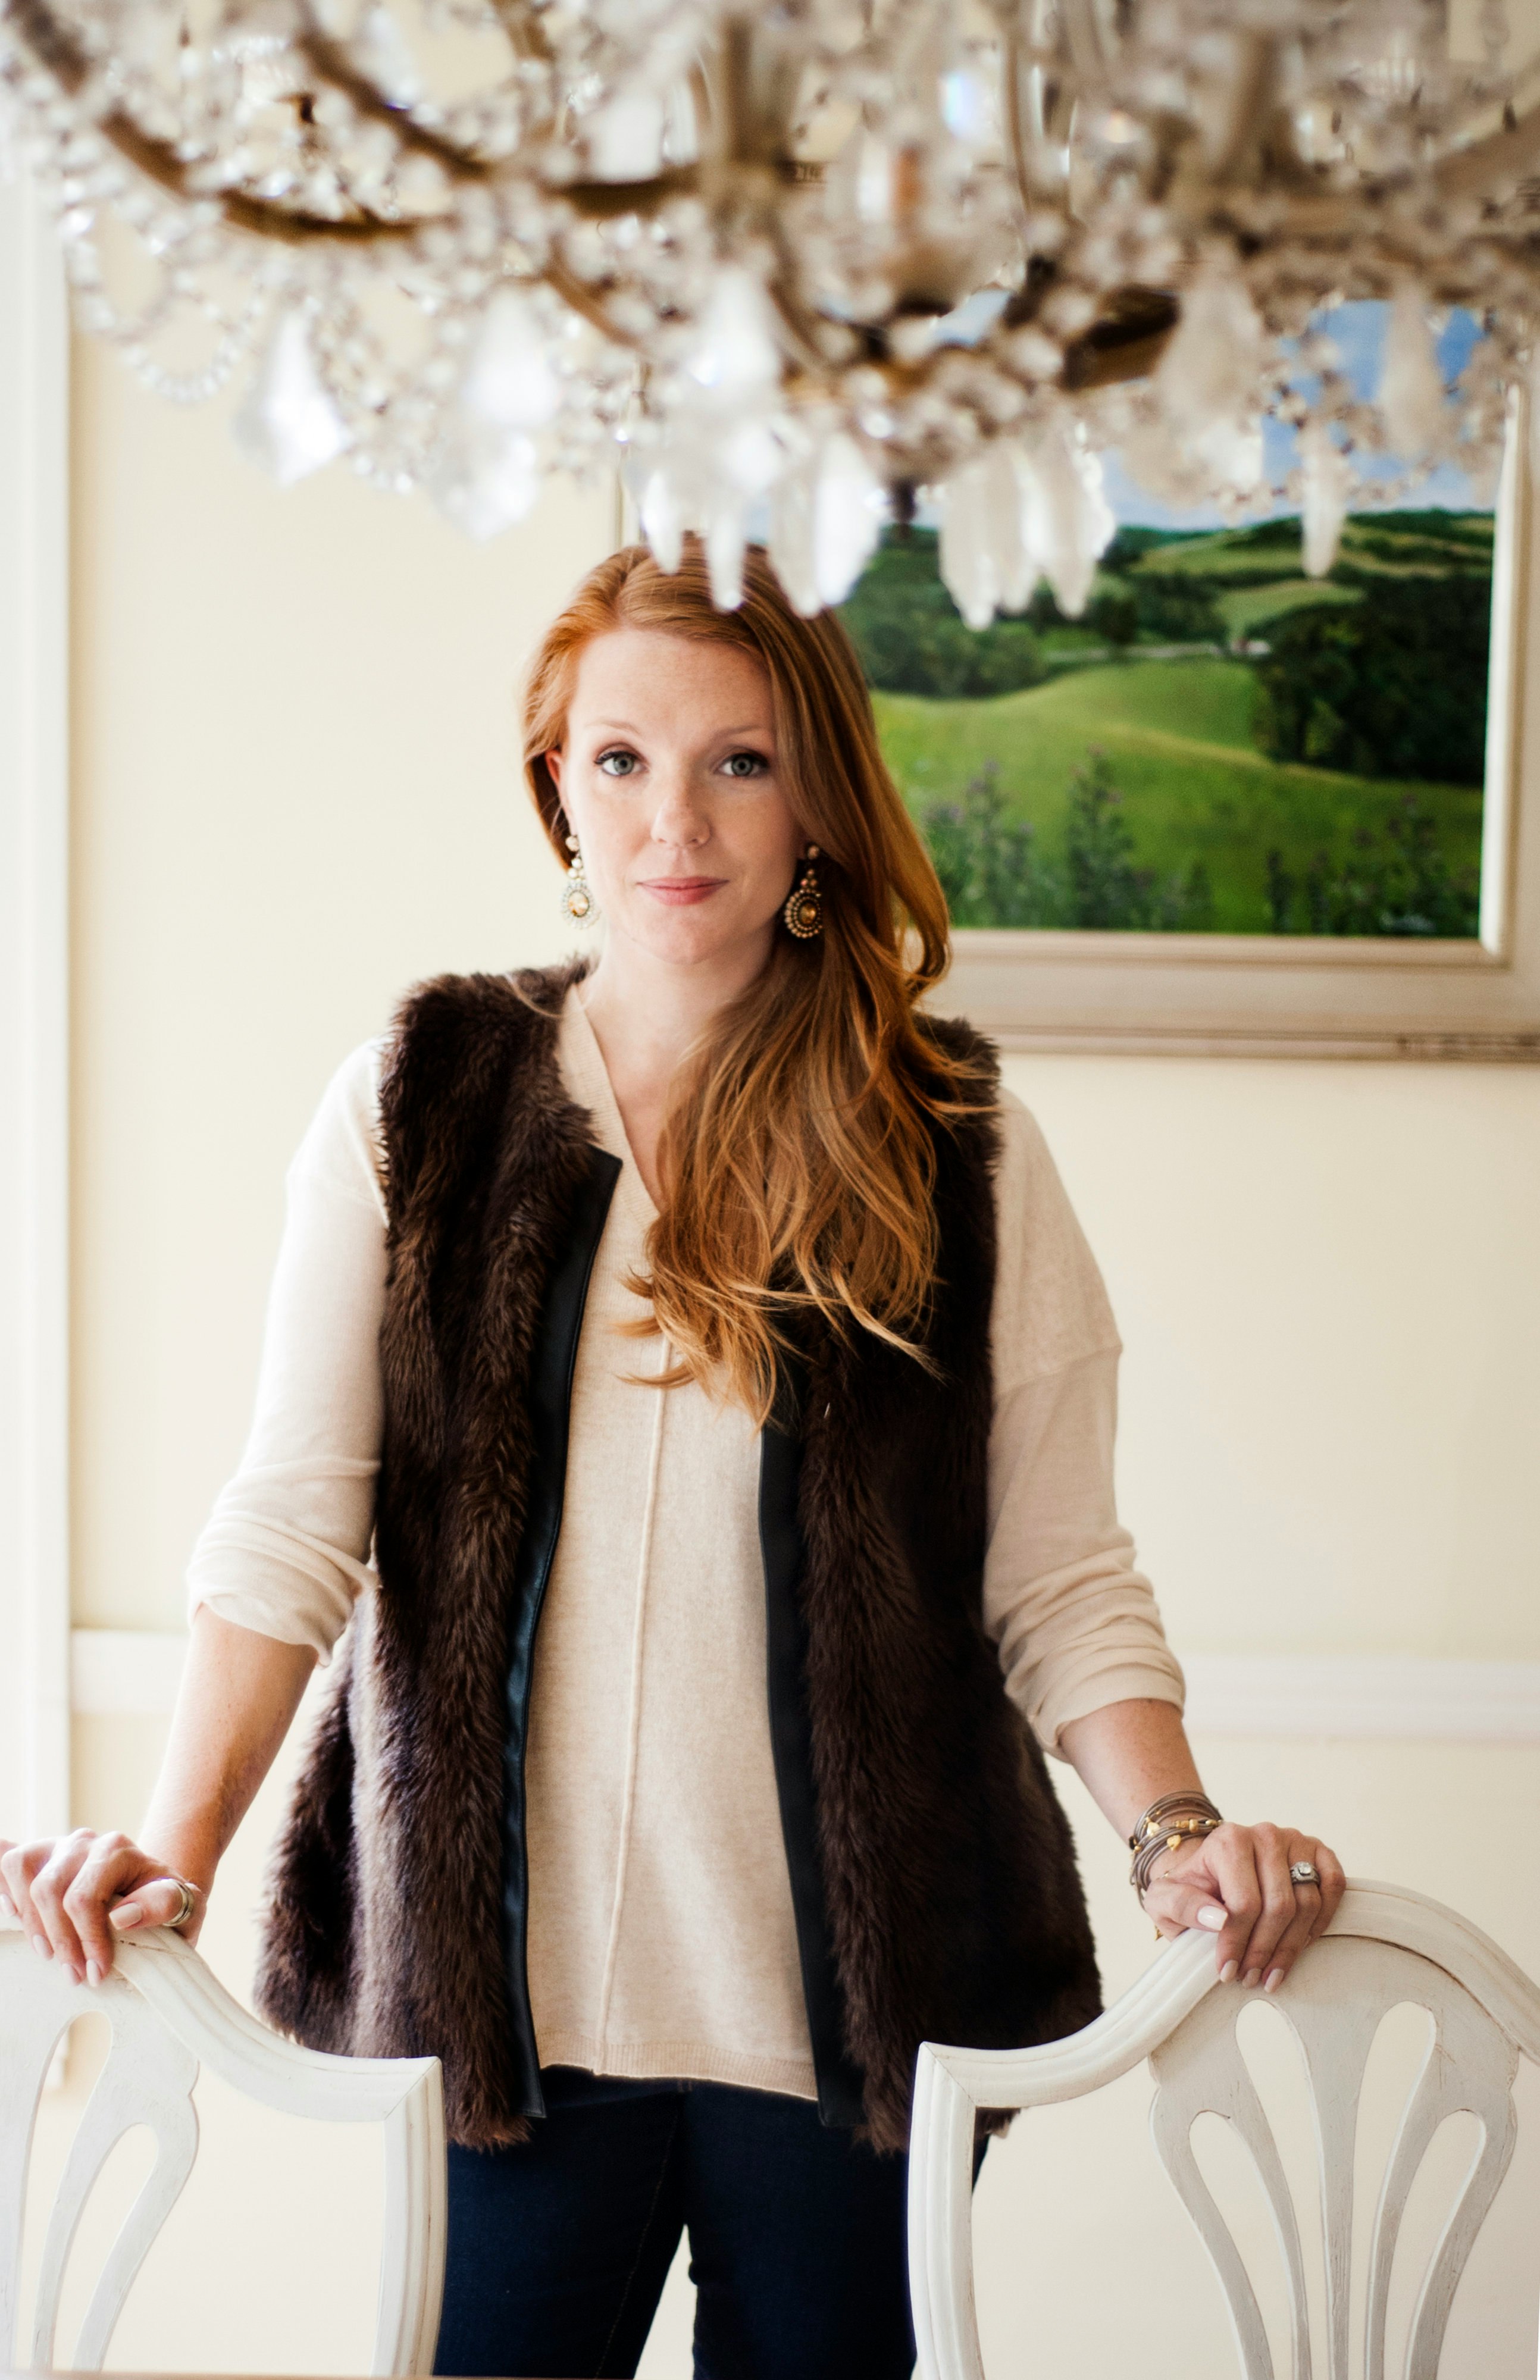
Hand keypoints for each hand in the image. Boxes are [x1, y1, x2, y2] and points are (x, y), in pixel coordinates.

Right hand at [0, 1830, 207, 1983]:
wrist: (155, 1887)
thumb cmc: (168, 1900)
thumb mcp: (184, 1905)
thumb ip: (162, 1905)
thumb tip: (122, 1916)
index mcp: (119, 1850)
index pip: (83, 1898)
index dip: (85, 1940)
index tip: (98, 1973)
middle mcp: (87, 1842)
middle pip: (50, 1890)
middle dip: (61, 1940)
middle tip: (76, 1975)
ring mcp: (61, 1846)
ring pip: (25, 1873)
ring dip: (33, 1921)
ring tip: (50, 1954)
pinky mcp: (42, 1856)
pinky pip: (11, 1864)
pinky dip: (8, 1890)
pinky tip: (17, 1917)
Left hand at [1140, 1821, 1344, 1992]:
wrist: (1211, 1870)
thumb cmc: (1190, 1889)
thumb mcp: (1165, 1899)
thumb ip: (1182, 1905)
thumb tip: (1218, 1919)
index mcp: (1228, 1840)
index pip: (1244, 1903)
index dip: (1237, 1944)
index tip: (1227, 1972)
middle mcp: (1265, 1834)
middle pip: (1279, 1907)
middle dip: (1264, 1951)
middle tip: (1251, 1978)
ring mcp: (1295, 1840)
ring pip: (1308, 1903)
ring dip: (1291, 1946)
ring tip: (1272, 1972)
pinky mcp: (1318, 1851)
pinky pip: (1333, 1887)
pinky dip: (1321, 1920)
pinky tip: (1300, 1944)